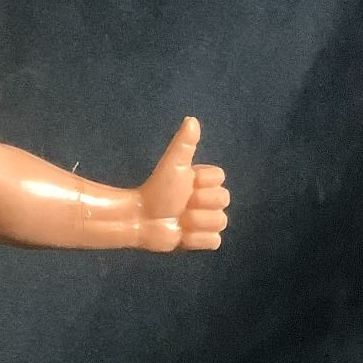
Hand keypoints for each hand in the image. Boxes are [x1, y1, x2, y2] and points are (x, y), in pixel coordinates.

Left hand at [137, 117, 229, 251]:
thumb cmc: (156, 189)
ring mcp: (205, 222)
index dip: (203, 183)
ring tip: (178, 220)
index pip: (221, 179)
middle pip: (223, 201)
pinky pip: (214, 241)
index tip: (186, 184)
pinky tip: (181, 235)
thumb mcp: (173, 165)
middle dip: (198, 204)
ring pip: (219, 222)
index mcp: (205, 182)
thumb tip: (192, 120)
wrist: (140, 217)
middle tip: (180, 204)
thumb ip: (184, 144)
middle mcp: (208, 201)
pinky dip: (196, 240)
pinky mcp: (200, 241)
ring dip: (195, 223)